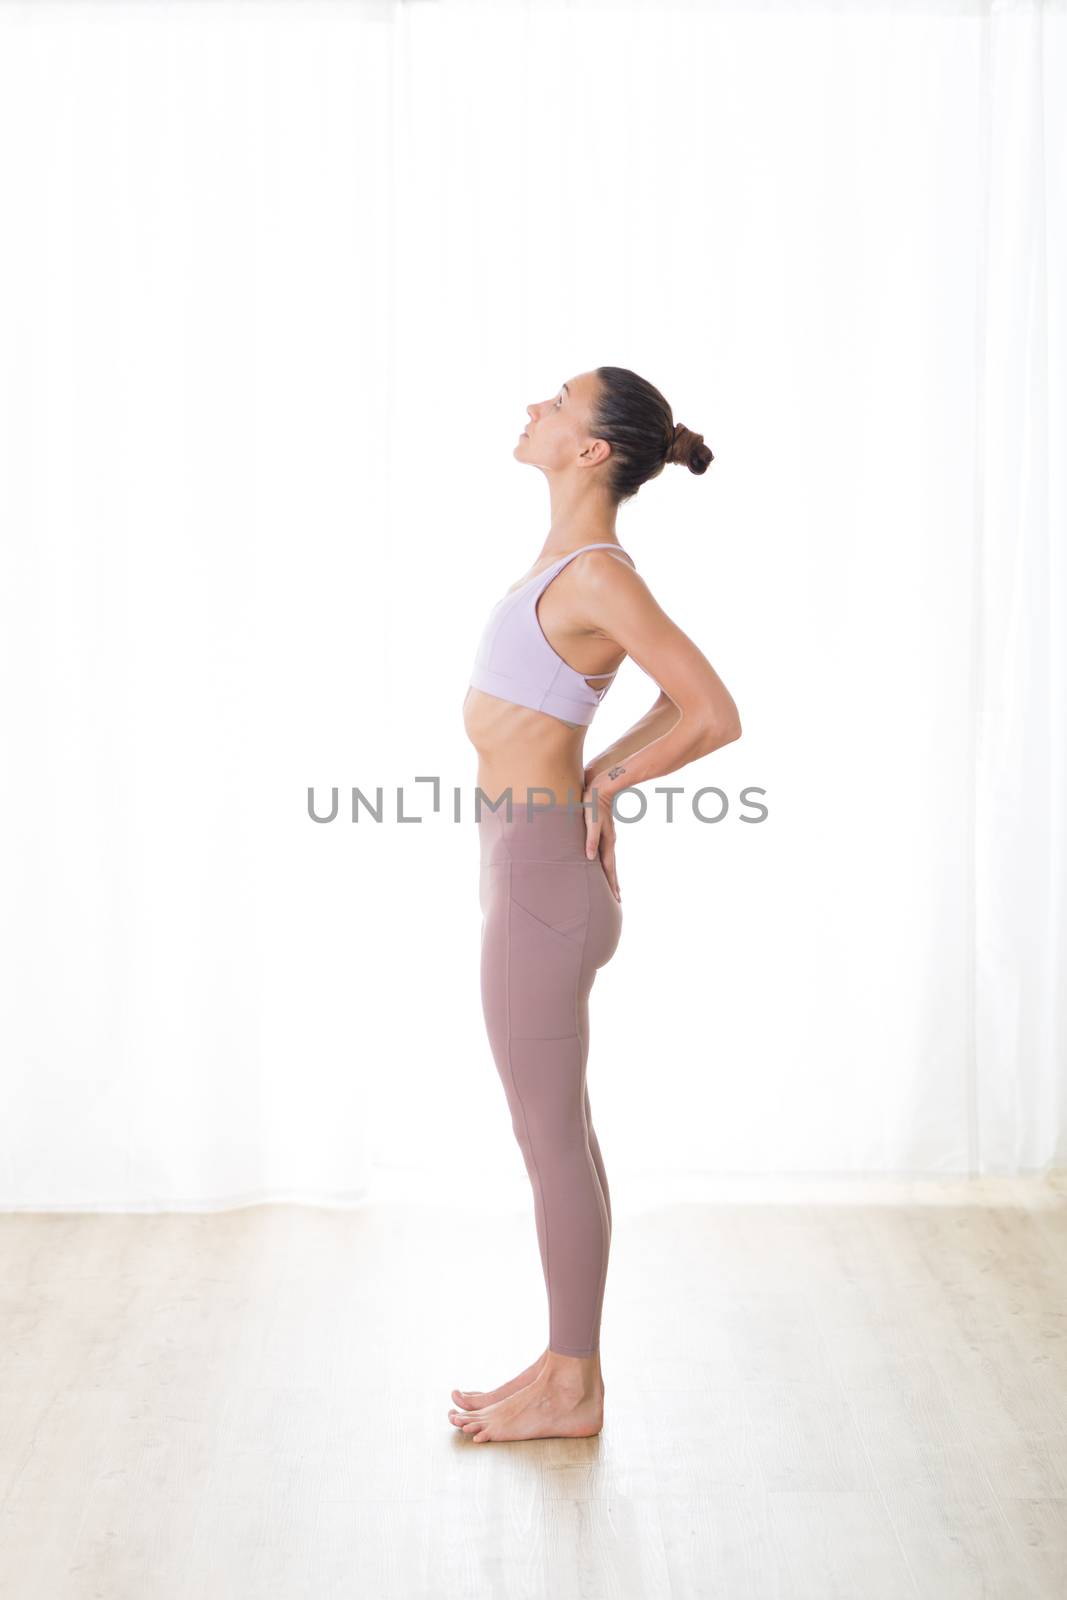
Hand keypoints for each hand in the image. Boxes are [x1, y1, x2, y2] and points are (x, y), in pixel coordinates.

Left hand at [581, 778, 620, 901]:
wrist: (602, 783)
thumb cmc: (593, 801)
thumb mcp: (591, 820)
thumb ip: (591, 838)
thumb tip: (589, 858)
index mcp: (607, 841)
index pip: (609, 868)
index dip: (611, 883)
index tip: (617, 899)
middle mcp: (609, 841)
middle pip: (611, 867)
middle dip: (614, 883)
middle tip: (618, 898)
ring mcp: (607, 835)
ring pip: (608, 860)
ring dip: (610, 873)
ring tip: (612, 884)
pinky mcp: (602, 830)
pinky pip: (604, 851)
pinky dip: (604, 861)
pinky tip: (600, 861)